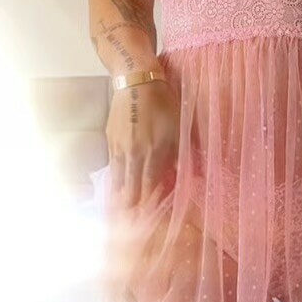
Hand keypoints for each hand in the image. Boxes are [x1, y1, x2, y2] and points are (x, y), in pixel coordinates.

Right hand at [106, 77, 179, 210]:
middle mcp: (134, 152)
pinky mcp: (110, 137)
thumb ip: (184, 152)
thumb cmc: (164, 101)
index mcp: (154, 151)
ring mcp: (119, 146)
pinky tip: (114, 183)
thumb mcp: (180, 126)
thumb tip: (190, 174)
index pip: (149, 185)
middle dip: (130, 205)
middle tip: (128, 223)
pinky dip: (114, 176)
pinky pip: (112, 163)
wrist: (136, 79)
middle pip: (131, 186)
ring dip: (119, 194)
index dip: (147, 203)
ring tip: (117, 210)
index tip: (145, 219)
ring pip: (118, 177)